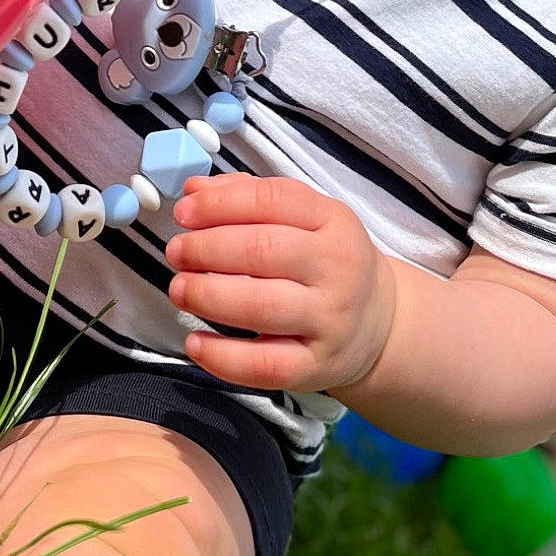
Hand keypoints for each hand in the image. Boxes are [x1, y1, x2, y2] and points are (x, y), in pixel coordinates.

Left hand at [165, 174, 395, 393]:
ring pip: (261, 306)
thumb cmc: (326, 262)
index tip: (184, 213)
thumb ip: (249, 198)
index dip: (220, 204)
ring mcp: (329, 320)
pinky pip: (265, 366)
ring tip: (179, 289)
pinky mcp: (316, 366)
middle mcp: (337, 269)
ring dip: (208, 296)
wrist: (379, 323)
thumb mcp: (305, 219)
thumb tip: (194, 189)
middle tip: (176, 252)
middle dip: (206, 249)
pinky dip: (223, 357)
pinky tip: (195, 342)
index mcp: (333, 221)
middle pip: (262, 251)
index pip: (273, 201)